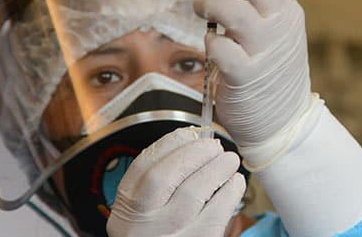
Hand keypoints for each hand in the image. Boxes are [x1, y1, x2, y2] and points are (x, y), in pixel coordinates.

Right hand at [107, 127, 245, 236]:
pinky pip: (217, 212)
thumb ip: (158, 183)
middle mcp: (143, 223)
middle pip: (164, 176)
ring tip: (229, 160)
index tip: (188, 135)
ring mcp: (170, 234)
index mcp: (126, 210)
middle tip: (213, 146)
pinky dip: (230, 191)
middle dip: (193, 153)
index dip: (169, 144)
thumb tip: (193, 143)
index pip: (143, 166)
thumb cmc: (157, 235)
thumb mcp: (142, 214)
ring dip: (217, 168)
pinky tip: (234, 182)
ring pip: (194, 191)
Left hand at [184, 0, 313, 169]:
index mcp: (285, 9)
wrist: (284, 120)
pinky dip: (210, 43)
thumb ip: (246, 2)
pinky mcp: (248, 76)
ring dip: (209, 6)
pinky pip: (220, 48)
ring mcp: (266, 50)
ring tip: (200, 9)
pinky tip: (212, 46)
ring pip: (232, 11)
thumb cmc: (268, 69)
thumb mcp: (267, 30)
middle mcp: (280, 25)